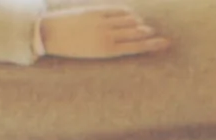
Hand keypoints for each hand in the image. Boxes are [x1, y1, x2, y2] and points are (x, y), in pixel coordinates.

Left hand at [39, 7, 168, 59]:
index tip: (166, 43)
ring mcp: (103, 23)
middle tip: (156, 36)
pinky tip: (131, 16)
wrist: (50, 35)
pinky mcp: (97, 11)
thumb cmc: (71, 48)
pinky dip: (128, 14)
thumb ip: (110, 46)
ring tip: (143, 28)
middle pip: (137, 33)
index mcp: (106, 51)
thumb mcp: (91, 53)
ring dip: (138, 24)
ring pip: (130, 21)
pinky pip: (119, 11)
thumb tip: (129, 37)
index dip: (152, 45)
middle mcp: (107, 36)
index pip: (136, 47)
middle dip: (148, 34)